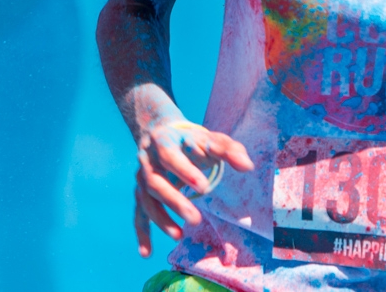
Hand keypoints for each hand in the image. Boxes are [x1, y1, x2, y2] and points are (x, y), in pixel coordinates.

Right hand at [134, 118, 253, 257]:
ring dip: (160, 219)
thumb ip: (228, 150)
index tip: (203, 187)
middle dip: (174, 201)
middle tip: (195, 220)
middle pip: (154, 181)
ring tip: (179, 236)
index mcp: (163, 140)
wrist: (161, 132)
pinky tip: (146, 253)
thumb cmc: (191, 139)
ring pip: (145, 200)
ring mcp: (141, 178)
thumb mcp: (210, 138)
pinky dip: (142, 233)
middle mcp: (147, 160)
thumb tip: (247, 166)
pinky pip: (138, 214)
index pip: (169, 155)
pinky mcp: (140, 193)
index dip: (184, 171)